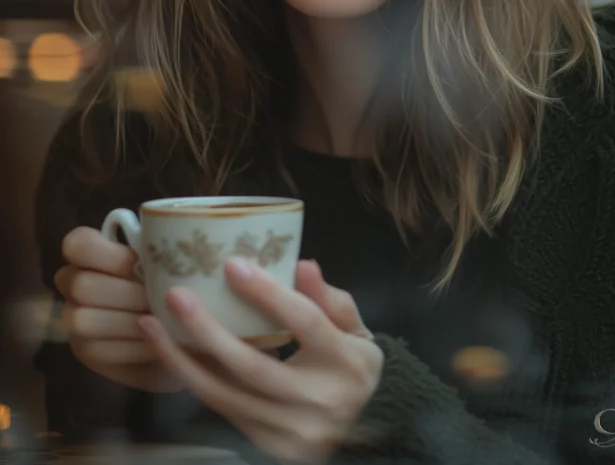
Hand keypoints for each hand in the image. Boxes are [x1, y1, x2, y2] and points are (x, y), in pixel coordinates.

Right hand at [55, 226, 183, 392]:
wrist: (172, 325)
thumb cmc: (169, 279)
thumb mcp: (168, 258)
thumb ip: (162, 250)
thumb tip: (178, 241)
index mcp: (89, 251)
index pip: (78, 244)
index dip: (104, 253)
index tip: (138, 262)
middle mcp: (73, 283)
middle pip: (82, 285)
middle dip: (126, 293)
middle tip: (160, 298)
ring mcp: (74, 319)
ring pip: (85, 320)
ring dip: (129, 321)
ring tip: (162, 320)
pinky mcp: (86, 351)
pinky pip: (100, 349)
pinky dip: (133, 346)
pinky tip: (157, 340)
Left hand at [138, 259, 384, 463]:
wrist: (367, 423)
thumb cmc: (353, 364)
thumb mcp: (356, 327)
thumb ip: (330, 298)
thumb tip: (302, 264)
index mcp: (346, 362)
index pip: (304, 322)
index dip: (268, 294)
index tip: (233, 265)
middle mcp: (320, 402)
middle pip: (254, 366)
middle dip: (207, 330)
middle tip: (175, 296)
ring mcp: (292, 433)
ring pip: (226, 396)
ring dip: (182, 361)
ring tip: (151, 327)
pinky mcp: (270, 447)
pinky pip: (223, 410)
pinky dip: (195, 380)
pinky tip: (172, 354)